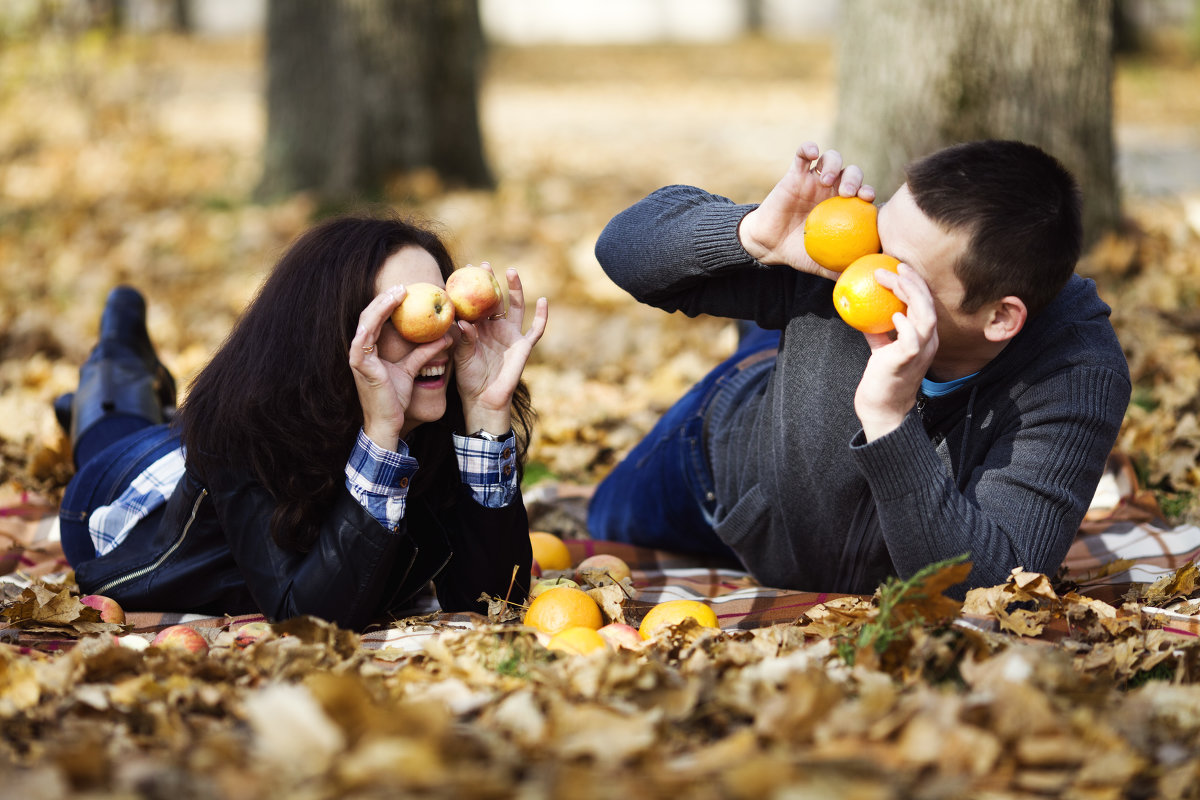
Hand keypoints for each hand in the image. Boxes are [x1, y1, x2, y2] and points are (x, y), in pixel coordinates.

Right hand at [349, 286, 451, 449]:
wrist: (388, 422)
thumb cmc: (395, 399)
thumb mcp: (411, 370)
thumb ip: (424, 353)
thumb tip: (444, 337)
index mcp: (370, 350)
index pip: (377, 320)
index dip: (388, 304)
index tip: (406, 292)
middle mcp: (360, 350)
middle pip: (370, 315)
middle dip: (385, 299)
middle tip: (404, 287)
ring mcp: (357, 356)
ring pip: (366, 321)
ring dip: (381, 304)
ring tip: (398, 292)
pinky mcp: (360, 363)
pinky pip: (366, 336)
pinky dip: (376, 320)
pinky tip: (388, 308)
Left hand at [452, 264, 548, 434]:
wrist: (484, 399)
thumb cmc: (468, 378)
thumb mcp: (462, 357)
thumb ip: (464, 339)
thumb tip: (463, 321)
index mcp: (478, 327)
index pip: (475, 302)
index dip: (471, 287)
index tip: (465, 269)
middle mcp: (495, 327)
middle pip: (495, 299)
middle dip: (491, 282)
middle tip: (484, 265)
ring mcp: (511, 335)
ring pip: (516, 307)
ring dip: (515, 289)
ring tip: (511, 271)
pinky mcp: (524, 346)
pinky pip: (535, 329)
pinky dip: (541, 316)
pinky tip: (543, 301)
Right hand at [738, 141, 874, 280]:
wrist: (770, 245)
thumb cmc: (798, 252)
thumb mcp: (822, 263)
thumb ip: (841, 268)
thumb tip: (862, 277)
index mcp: (843, 207)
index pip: (863, 193)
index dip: (869, 192)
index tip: (868, 199)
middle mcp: (831, 190)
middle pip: (851, 173)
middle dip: (854, 178)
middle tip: (847, 192)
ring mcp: (814, 179)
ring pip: (830, 159)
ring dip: (833, 164)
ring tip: (826, 179)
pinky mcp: (795, 173)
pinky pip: (803, 154)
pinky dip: (808, 148)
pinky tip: (811, 153)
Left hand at [854, 263, 938, 440]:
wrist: (881, 408)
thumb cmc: (882, 378)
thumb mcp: (882, 349)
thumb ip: (879, 332)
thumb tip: (863, 313)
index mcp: (924, 337)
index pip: (925, 304)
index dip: (915, 284)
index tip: (899, 268)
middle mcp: (928, 342)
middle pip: (928, 305)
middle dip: (913, 282)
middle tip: (895, 266)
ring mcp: (920, 351)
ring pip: (926, 316)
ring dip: (910, 295)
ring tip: (894, 280)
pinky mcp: (907, 361)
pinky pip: (912, 339)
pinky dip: (905, 324)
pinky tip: (894, 314)